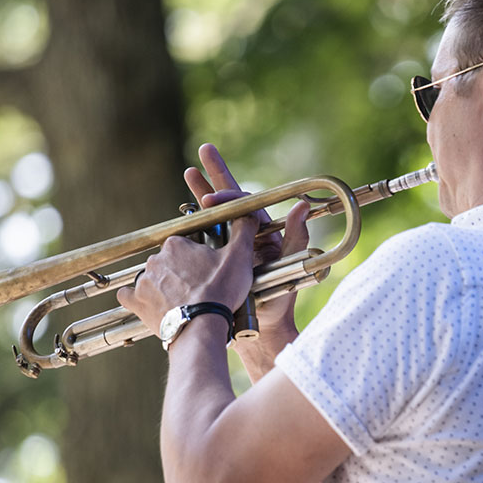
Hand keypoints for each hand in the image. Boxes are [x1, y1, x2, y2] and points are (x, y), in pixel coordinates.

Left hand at [115, 206, 258, 337]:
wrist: (201, 328)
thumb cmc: (220, 292)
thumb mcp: (240, 257)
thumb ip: (244, 230)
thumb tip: (249, 213)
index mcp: (176, 244)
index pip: (185, 245)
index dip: (198, 257)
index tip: (208, 270)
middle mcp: (155, 259)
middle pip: (169, 262)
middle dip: (181, 272)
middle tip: (198, 287)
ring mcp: (143, 281)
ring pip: (152, 278)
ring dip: (164, 286)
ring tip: (182, 301)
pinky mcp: (136, 302)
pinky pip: (129, 296)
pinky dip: (138, 299)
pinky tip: (152, 304)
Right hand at [182, 143, 309, 335]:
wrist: (257, 333)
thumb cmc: (277, 302)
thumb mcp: (289, 268)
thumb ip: (296, 237)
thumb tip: (302, 206)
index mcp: (262, 233)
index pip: (243, 205)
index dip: (227, 198)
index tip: (208, 200)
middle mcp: (246, 237)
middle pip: (230, 199)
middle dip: (217, 175)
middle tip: (205, 149)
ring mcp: (229, 248)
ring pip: (214, 215)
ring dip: (201, 193)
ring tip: (190, 171)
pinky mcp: (216, 262)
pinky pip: (203, 238)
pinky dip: (192, 223)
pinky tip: (180, 214)